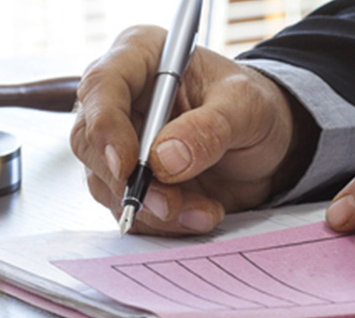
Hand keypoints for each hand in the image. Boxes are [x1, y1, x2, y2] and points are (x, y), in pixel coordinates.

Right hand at [71, 26, 299, 234]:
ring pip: (106, 184)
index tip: (128, 166)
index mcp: (141, 57)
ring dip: (153, 209)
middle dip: (128, 182)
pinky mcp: (131, 182)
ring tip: (204, 211)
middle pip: (90, 142)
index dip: (106, 127)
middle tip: (170, 204)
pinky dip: (162, 223)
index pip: (102, 86)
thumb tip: (164, 158)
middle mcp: (121, 99)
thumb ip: (209, 128)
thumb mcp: (246, 107)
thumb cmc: (253, 106)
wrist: (265, 144)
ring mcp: (120, 143)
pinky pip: (129, 209)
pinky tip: (200, 214)